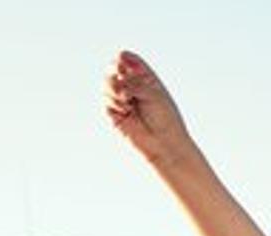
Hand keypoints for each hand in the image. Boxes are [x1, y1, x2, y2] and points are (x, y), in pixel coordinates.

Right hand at [104, 50, 197, 167]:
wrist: (163, 142)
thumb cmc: (165, 119)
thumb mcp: (153, 94)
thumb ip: (134, 82)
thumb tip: (117, 76)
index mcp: (143, 77)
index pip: (126, 58)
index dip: (123, 58)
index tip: (127, 64)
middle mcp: (130, 86)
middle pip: (112, 67)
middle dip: (115, 71)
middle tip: (124, 80)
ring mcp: (120, 98)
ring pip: (106, 82)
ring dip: (115, 88)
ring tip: (129, 101)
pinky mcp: (112, 112)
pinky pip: (105, 98)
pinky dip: (115, 102)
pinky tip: (126, 111)